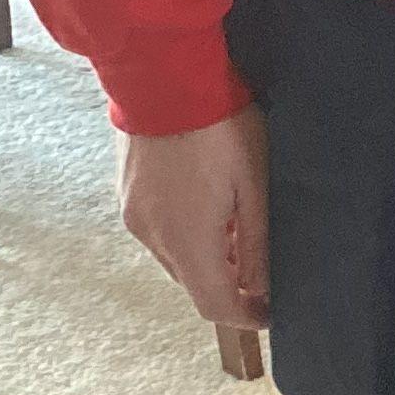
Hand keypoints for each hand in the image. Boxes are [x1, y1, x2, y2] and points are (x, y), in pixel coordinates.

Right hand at [121, 106, 269, 329]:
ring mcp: (133, 215)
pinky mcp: (126, 195)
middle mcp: (153, 237)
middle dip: (227, 283)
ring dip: (205, 256)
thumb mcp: (254, 187)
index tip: (269, 313)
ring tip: (237, 226)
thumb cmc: (220, 128)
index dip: (244, 317)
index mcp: (187, 240)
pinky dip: (185, 233)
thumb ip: (257, 244)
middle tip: (261, 265)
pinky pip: (158, 231)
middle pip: (192, 282)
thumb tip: (262, 290)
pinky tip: (208, 205)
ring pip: (174, 257)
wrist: (164, 78)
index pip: (213, 305)